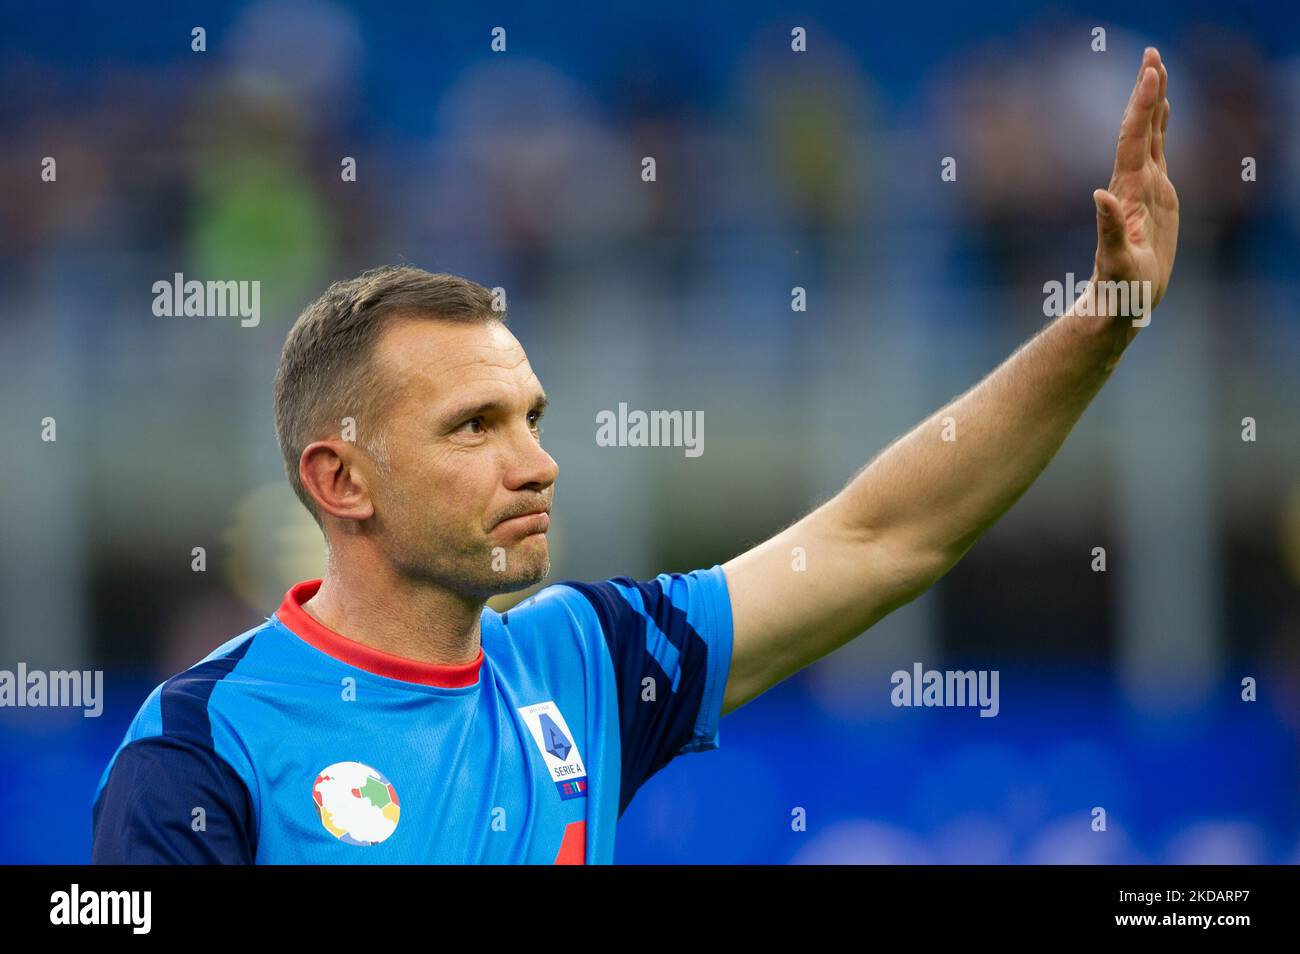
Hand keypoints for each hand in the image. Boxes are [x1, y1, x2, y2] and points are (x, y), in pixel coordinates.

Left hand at [1092, 47, 1178, 321]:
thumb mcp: (1116, 261)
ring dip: (1152, 102)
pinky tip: (1164, 111)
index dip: (1142, 107)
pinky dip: (1161, 128)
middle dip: (1146, 91)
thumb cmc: (1118, 288)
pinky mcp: (1155, 197)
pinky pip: (1159, 153)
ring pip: (1149, 136)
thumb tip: (1099, 198)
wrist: (1118, 301)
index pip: (1134, 140)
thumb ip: (1109, 230)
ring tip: (1156, 68)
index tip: (1150, 73)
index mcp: (1127, 193)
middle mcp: (1132, 184)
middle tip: (1152, 53)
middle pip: (1140, 129)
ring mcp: (1144, 188)